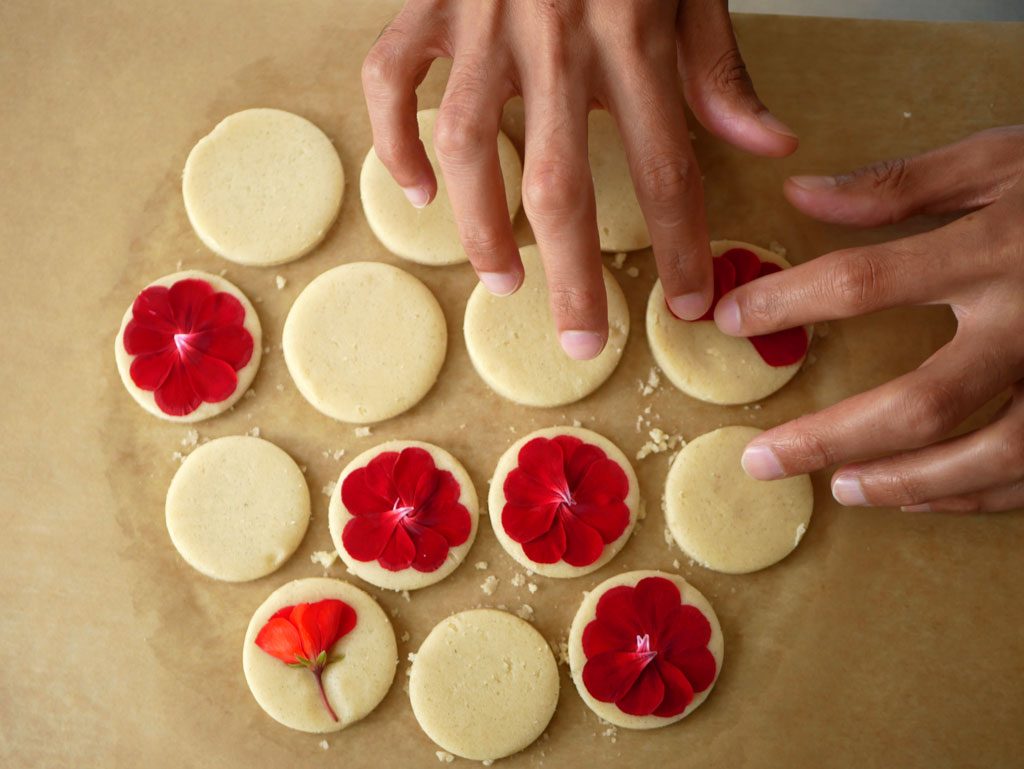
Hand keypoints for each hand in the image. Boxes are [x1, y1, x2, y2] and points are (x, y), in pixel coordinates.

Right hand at [362, 0, 797, 358]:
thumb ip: (721, 68)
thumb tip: (767, 145)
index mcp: (632, 31)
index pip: (665, 163)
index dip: (680, 241)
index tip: (690, 303)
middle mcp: (554, 37)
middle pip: (557, 180)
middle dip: (572, 275)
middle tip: (583, 344)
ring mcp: (482, 20)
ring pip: (466, 141)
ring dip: (480, 225)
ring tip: (501, 281)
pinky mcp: (430, 2)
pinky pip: (392, 76)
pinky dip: (392, 137)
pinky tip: (413, 189)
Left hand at [715, 126, 1023, 512]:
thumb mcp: (1002, 158)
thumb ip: (901, 184)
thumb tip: (802, 195)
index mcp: (998, 249)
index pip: (869, 283)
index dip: (789, 305)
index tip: (731, 320)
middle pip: (923, 401)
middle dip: (833, 437)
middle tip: (763, 462)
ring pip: (990, 456)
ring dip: (908, 485)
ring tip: (842, 491)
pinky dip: (976, 495)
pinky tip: (920, 496)